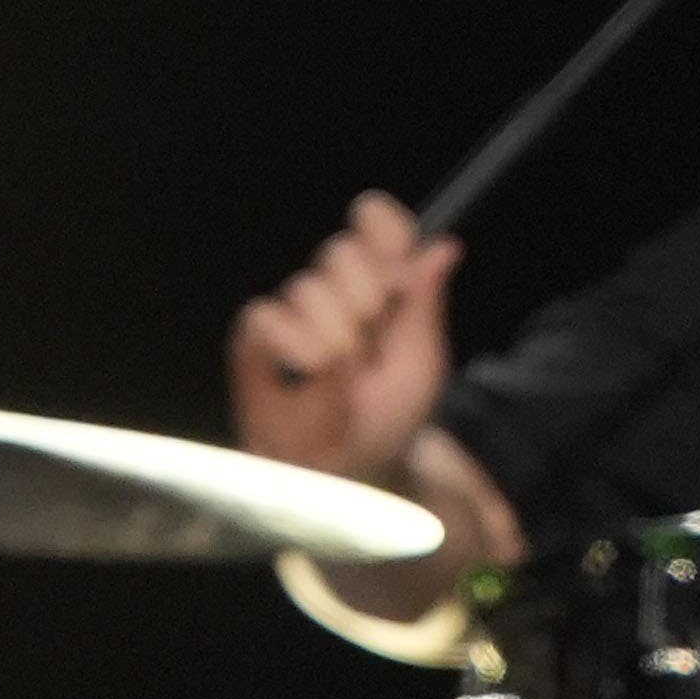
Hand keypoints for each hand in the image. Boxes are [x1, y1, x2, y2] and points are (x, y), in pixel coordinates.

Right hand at [230, 191, 464, 485]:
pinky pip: (267, 316)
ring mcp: (292, 315)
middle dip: (368, 296)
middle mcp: (331, 292)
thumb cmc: (389, 421)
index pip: (374, 225)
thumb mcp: (422, 364)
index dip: (384, 227)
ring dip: (339, 337)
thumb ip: (425, 305)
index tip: (397, 251)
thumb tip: (444, 247)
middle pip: (342, 251)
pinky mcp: (255, 343)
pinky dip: (297, 341)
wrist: (354, 473)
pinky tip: (314, 368)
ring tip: (345, 378)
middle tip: (374, 345)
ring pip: (309, 287)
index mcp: (375, 287)